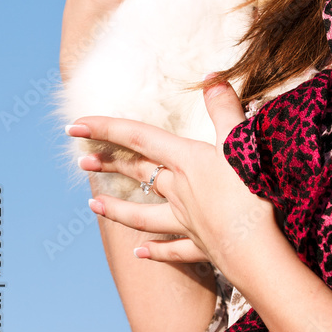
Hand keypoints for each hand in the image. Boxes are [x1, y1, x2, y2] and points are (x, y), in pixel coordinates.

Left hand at [69, 81, 281, 287]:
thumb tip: (210, 77)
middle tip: (82, 160)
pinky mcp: (202, 246)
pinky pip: (172, 248)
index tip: (73, 126)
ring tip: (92, 206)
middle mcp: (179, 190)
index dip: (106, 128)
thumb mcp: (240, 142)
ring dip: (117, 209)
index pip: (139, 138)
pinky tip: (139, 252)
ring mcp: (187, 221)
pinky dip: (155, 250)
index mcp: (187, 161)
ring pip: (144, 215)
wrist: (258, 253)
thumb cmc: (250, 194)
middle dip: (110, 163)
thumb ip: (224, 109)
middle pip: (139, 172)